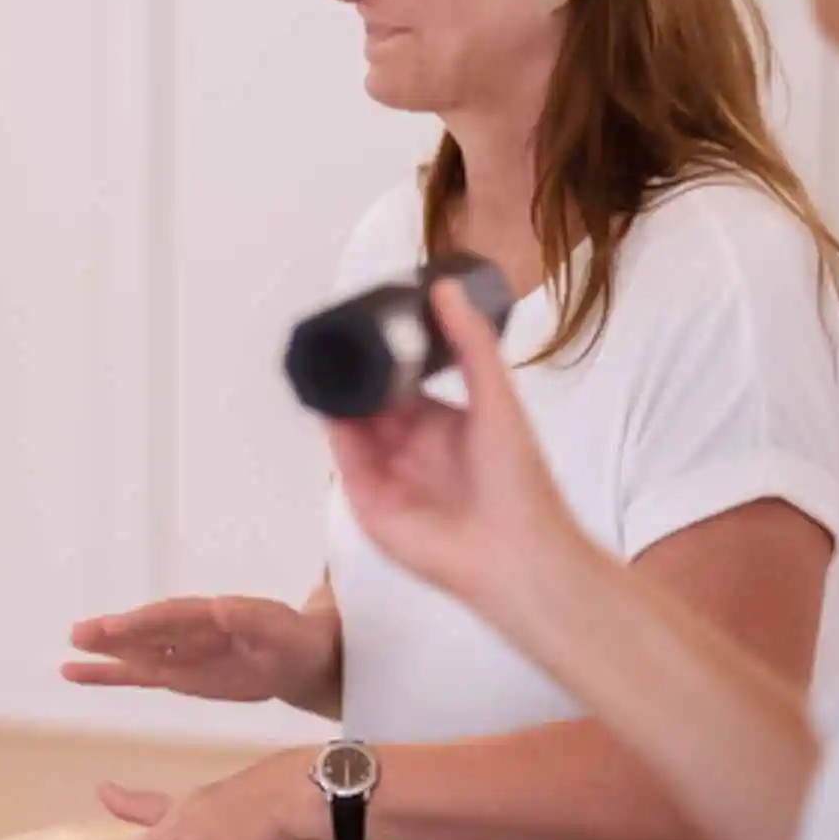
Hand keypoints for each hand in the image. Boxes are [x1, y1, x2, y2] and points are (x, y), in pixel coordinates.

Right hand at [63, 595, 335, 706]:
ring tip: (68, 663)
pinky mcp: (182, 673)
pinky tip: (81, 674)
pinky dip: (113, 673)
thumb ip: (256, 620)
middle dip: (116, 634)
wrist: (306, 659)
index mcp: (215, 616)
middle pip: (148, 631)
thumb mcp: (284, 632)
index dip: (144, 622)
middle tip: (79, 635)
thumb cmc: (297, 642)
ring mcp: (184, 652)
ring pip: (138, 653)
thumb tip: (220, 606)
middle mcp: (193, 631)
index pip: (173, 617)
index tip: (114, 627)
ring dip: (105, 656)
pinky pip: (142, 673)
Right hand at [325, 281, 584, 642]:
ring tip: (320, 360)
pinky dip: (332, 431)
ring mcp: (389, 475)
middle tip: (335, 339)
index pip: (402, 384)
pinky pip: (344, 460)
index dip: (384, 357)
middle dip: (353, 375)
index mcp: (443, 423)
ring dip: (336, 398)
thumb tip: (446, 289)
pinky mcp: (369, 503)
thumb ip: (470, 344)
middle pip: (370, 404)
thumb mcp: (496, 397)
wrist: (515, 550)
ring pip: (351, 428)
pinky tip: (325, 400)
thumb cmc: (517, 481)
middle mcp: (412, 448)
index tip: (368, 324)